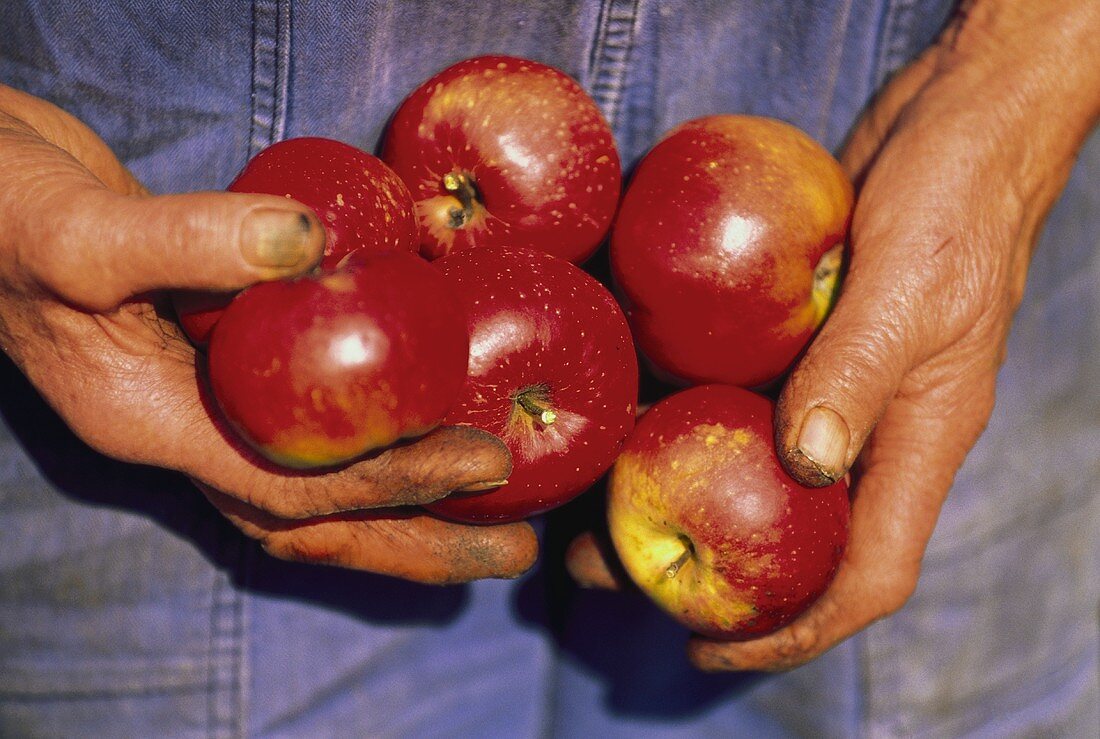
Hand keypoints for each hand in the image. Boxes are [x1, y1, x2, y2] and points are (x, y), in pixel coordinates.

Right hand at [0, 84, 535, 583]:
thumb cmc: (2, 214)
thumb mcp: (78, 231)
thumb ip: (184, 239)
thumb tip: (309, 242)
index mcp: (156, 426)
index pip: (295, 489)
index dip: (394, 482)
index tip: (484, 463)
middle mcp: (188, 435)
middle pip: (317, 526)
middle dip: (418, 544)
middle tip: (514, 549)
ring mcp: (206, 407)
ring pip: (318, 486)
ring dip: (405, 509)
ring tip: (494, 513)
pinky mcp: (226, 367)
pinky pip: (311, 429)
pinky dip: (374, 441)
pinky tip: (432, 421)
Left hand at [568, 0, 1099, 665]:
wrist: (956, 123)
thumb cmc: (956, 201)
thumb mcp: (909, 288)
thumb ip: (856, 374)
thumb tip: (801, 466)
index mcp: (916, 443)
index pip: (865, 575)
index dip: (795, 633)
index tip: (712, 654)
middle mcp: (869, 430)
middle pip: (788, 537)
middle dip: (704, 574)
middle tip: (606, 576)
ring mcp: (829, 387)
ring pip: (747, 471)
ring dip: (672, 496)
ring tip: (588, 511)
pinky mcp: (797, 343)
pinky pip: (734, 398)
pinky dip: (680, 416)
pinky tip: (615, 417)